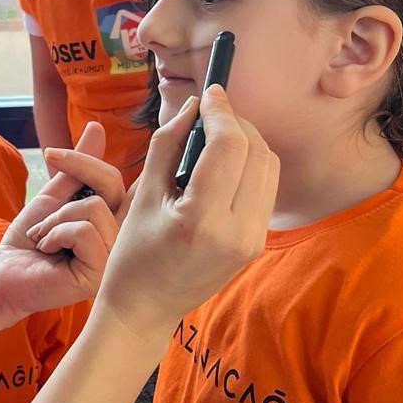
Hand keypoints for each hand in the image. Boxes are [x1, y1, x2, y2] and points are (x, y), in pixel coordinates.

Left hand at [0, 122, 127, 319]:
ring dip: (56, 220)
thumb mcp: (54, 195)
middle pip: (113, 186)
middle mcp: (121, 238)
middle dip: (67, 191)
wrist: (2, 272)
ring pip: (95, 209)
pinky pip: (84, 232)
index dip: (85, 161)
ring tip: (45, 239)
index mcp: (114, 220)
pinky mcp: (100, 274)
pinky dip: (56, 235)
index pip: (116, 177)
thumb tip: (97, 127)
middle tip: (43, 219)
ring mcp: (113, 258)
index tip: (50, 155)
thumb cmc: (28, 239)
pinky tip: (49, 252)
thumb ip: (79, 166)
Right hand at [97, 87, 277, 343]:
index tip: (210, 93)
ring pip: (269, 167)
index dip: (222, 112)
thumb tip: (193, 105)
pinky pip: (266, 189)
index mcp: (201, 220)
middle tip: (210, 114)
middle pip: (257, 152)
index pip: (230, 146)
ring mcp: (252, 241)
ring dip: (247, 142)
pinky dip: (250, 166)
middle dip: (236, 123)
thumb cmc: (133, 253)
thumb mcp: (143, 195)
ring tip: (216, 138)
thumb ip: (168, 144)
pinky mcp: (257, 244)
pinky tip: (224, 165)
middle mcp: (236, 232)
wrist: (146, 308)